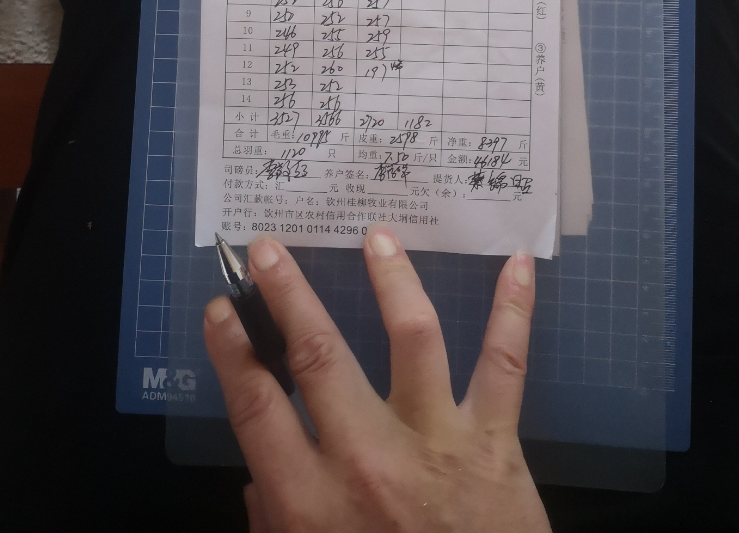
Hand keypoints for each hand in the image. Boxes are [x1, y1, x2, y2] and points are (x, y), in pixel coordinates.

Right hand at [204, 227, 551, 532]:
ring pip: (412, 339)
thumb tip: (258, 477)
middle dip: (288, 295)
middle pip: (318, 356)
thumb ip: (275, 525)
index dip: (232, 351)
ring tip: (378, 236)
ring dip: (392, 280)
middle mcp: (368, 459)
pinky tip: (515, 263)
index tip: (222, 307)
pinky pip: (505, 364)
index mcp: (311, 501)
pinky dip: (514, 310)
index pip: (257, 407)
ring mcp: (436, 441)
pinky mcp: (495, 441)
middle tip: (268, 248)